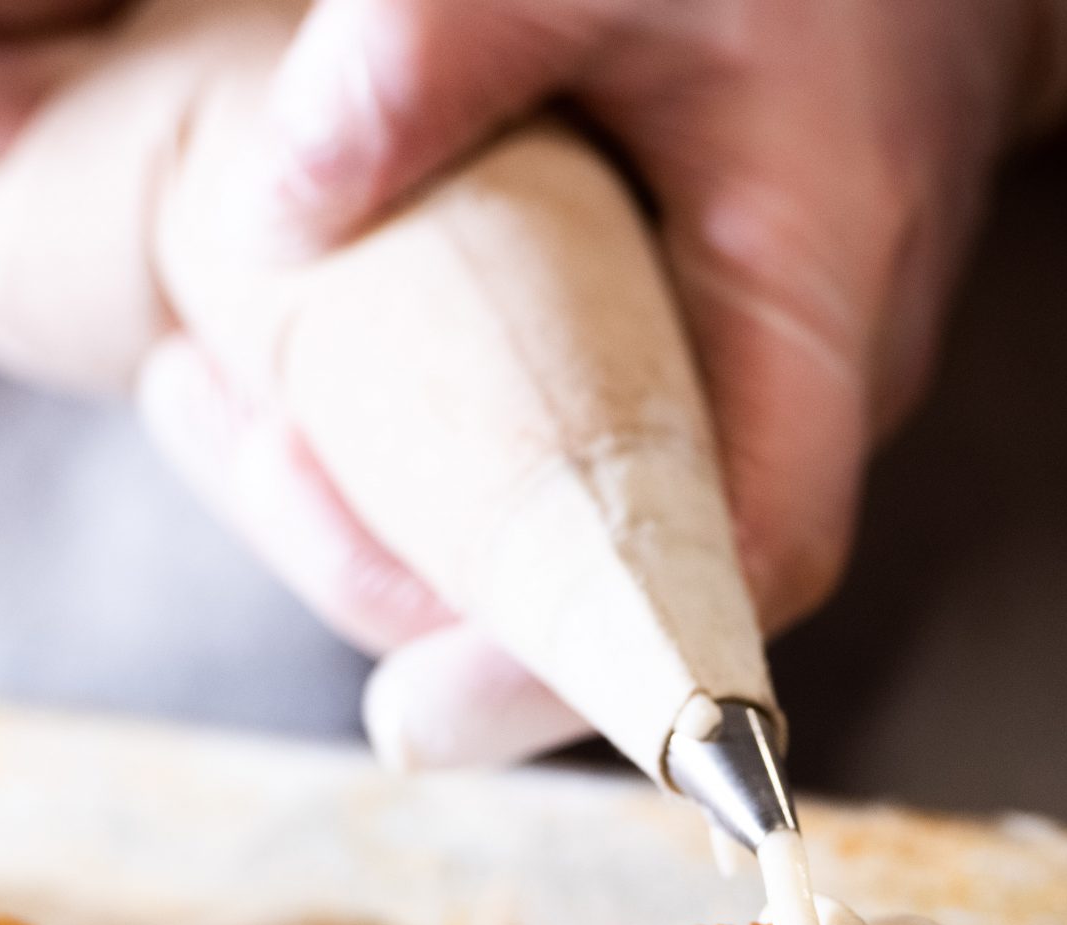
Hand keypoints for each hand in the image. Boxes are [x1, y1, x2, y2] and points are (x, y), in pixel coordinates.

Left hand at [147, 0, 1066, 766]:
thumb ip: (426, 60)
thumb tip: (266, 222)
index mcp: (824, 295)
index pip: (740, 566)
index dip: (586, 669)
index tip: (420, 718)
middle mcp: (819, 378)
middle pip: (636, 583)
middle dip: (429, 580)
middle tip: (250, 464)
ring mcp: (773, 379)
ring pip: (598, 533)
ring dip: (417, 518)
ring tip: (241, 414)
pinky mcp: (717, 357)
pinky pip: (594, 461)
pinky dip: (450, 457)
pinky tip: (317, 383)